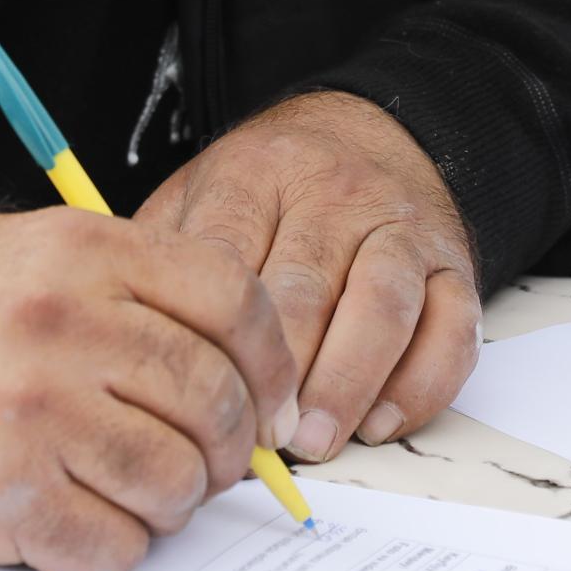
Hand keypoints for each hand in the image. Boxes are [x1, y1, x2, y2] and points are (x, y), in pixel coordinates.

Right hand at [0, 206, 299, 570]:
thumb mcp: (34, 251)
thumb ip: (136, 291)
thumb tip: (244, 370)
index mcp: (83, 252)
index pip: (234, 302)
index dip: (271, 362)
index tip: (272, 400)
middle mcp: (64, 326)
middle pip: (212, 400)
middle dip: (228, 446)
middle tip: (209, 460)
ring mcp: (33, 415)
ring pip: (174, 481)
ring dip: (173, 501)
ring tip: (136, 486)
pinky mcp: (2, 497)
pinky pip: (113, 545)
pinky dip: (115, 544)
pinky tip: (84, 517)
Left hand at [133, 91, 477, 462]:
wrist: (373, 128)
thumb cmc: (271, 186)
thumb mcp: (201, 190)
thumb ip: (163, 255)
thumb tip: (117, 342)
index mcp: (256, 174)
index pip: (230, 258)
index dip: (212, 337)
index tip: (196, 397)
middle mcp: (335, 194)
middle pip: (306, 287)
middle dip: (279, 373)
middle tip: (254, 439)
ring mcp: (400, 228)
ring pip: (382, 307)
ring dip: (348, 383)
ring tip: (313, 442)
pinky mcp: (454, 263)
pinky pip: (451, 329)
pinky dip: (421, 384)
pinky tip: (378, 423)